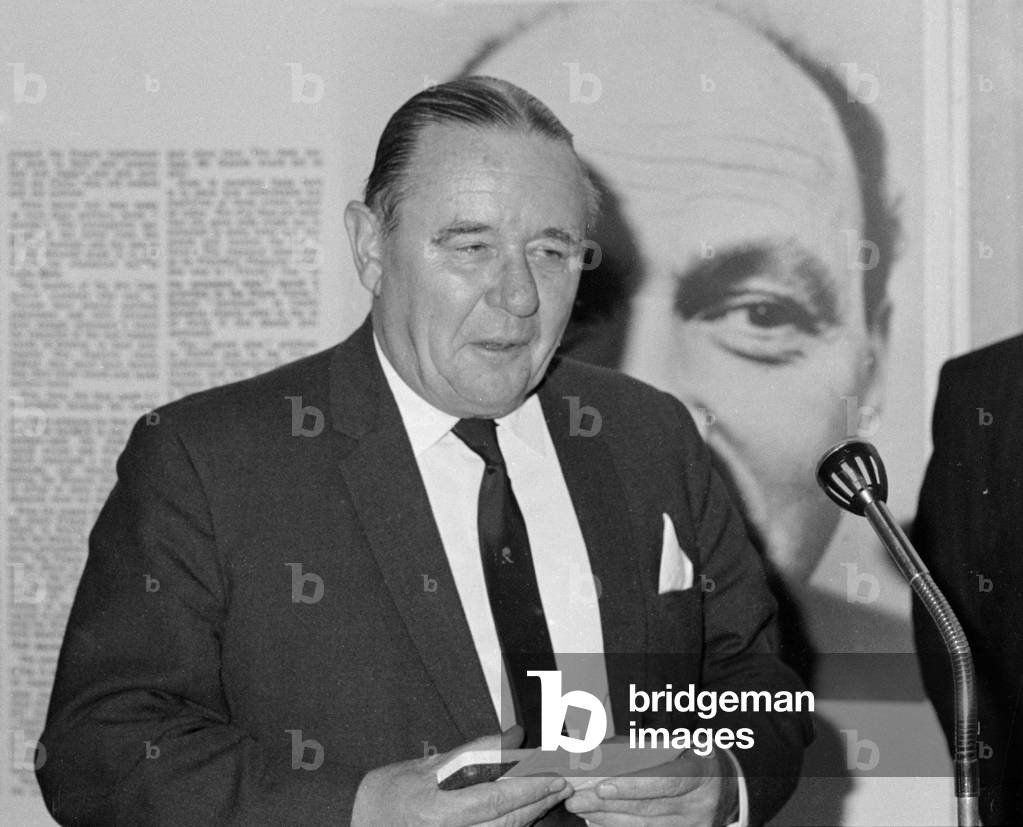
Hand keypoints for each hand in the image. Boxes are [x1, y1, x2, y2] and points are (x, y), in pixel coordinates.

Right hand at [351, 725, 571, 826]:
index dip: (530, 788)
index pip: (497, 798)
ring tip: (550, 795)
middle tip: (563, 784)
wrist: (363, 821)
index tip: (554, 775)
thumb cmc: (391, 790)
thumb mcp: (431, 764)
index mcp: (441, 810)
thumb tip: (513, 737)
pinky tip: (524, 812)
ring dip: (530, 814)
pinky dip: (511, 824)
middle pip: (507, 821)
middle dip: (538, 802)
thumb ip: (475, 753)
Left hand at [563, 748, 737, 826]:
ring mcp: (693, 826)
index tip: (603, 787)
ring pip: (644, 826)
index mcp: (701, 773)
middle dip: (607, 805)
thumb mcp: (683, 745)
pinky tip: (600, 821)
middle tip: (577, 798)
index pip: (665, 782)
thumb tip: (605, 749)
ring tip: (582, 809)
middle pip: (648, 808)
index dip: (633, 786)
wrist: (729, 788)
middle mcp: (699, 805)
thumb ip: (650, 747)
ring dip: (608, 818)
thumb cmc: (698, 758)